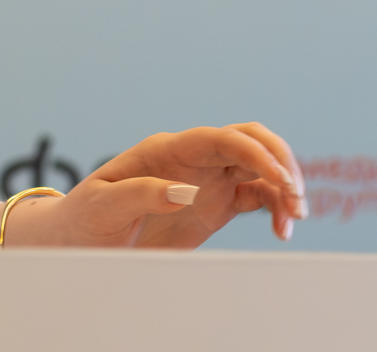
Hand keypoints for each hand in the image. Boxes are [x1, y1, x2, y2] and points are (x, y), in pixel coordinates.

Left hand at [2, 122, 305, 249]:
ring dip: (284, 185)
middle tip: (296, 196)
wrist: (80, 239)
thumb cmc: (85, 217)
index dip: (253, 152)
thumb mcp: (103, 206)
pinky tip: (282, 230)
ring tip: (293, 219)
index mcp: (165, 150)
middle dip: (280, 160)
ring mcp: (206, 180)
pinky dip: (276, 207)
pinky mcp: (215, 204)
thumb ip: (140, 194)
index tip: (278, 179)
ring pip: (259, 168)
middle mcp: (191, 159)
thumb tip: (185, 191)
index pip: (219, 138)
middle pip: (249, 140)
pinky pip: (256, 196)